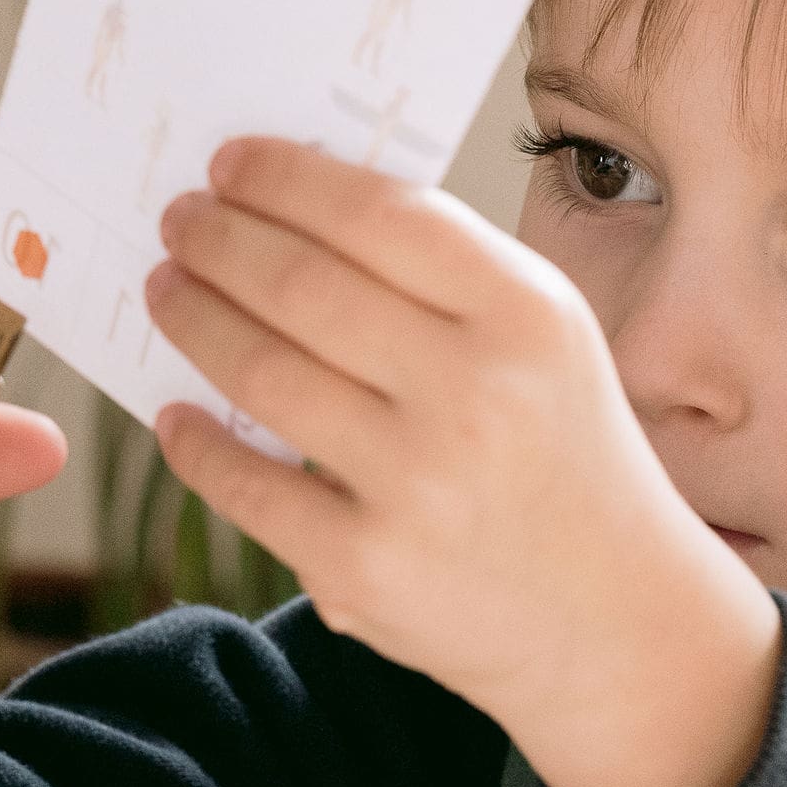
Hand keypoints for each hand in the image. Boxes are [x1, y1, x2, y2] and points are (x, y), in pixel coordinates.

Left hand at [148, 141, 780, 786]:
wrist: (617, 622)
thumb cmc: (562, 459)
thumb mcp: (548, 345)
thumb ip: (447, 279)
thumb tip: (294, 214)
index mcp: (528, 317)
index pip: (378, 215)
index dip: (285, 179)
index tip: (229, 164)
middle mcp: (475, 394)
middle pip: (302, 285)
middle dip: (219, 240)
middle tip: (180, 222)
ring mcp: (416, 487)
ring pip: (261, 373)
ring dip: (194, 319)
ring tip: (168, 293)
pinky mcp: (364, 568)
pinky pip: (244, 485)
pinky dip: (195, 442)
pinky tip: (179, 415)